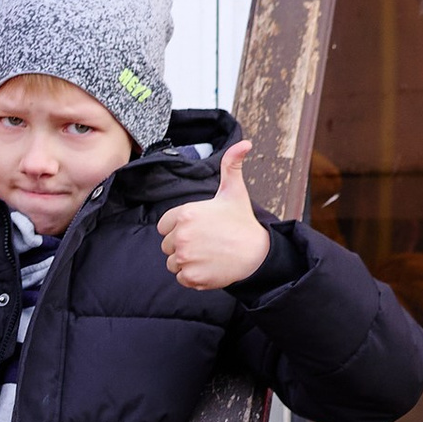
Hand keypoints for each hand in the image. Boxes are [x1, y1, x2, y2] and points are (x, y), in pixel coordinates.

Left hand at [156, 141, 270, 291]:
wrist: (257, 254)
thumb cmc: (242, 222)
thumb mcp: (234, 191)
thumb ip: (231, 165)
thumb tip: (244, 143)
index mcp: (185, 214)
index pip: (164, 226)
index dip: (180, 228)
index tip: (200, 228)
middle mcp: (181, 236)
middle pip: (167, 246)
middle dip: (183, 245)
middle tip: (207, 242)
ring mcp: (185, 258)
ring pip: (172, 263)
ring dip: (186, 262)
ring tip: (208, 255)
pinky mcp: (191, 277)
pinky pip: (181, 278)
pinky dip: (192, 276)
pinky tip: (209, 267)